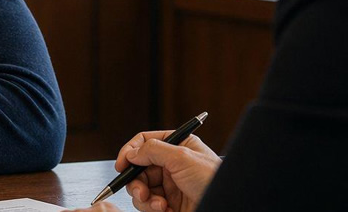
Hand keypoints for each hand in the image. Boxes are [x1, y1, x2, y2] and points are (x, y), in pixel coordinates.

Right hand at [69, 132, 220, 211]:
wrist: (226, 205)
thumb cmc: (214, 180)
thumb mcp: (183, 158)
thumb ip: (154, 150)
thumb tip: (132, 152)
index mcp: (177, 146)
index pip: (145, 142)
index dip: (130, 152)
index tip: (121, 165)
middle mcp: (171, 165)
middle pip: (138, 168)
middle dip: (136, 181)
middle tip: (140, 191)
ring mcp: (169, 186)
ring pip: (140, 188)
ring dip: (144, 198)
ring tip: (158, 204)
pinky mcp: (169, 204)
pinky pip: (148, 205)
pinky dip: (152, 208)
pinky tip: (164, 210)